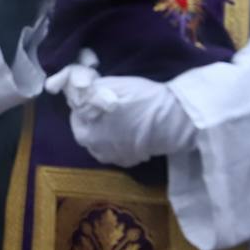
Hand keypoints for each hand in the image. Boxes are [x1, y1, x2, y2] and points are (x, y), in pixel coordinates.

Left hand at [44, 58, 193, 167]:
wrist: (174, 118)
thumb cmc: (140, 98)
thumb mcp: (109, 86)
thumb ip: (88, 93)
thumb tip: (77, 95)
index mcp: (87, 132)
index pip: (75, 116)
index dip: (83, 104)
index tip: (92, 96)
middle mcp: (96, 149)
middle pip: (85, 132)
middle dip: (90, 119)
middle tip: (104, 106)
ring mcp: (113, 159)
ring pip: (98, 144)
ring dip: (102, 132)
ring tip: (117, 118)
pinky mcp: (129, 163)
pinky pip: (114, 151)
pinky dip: (116, 142)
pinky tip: (128, 130)